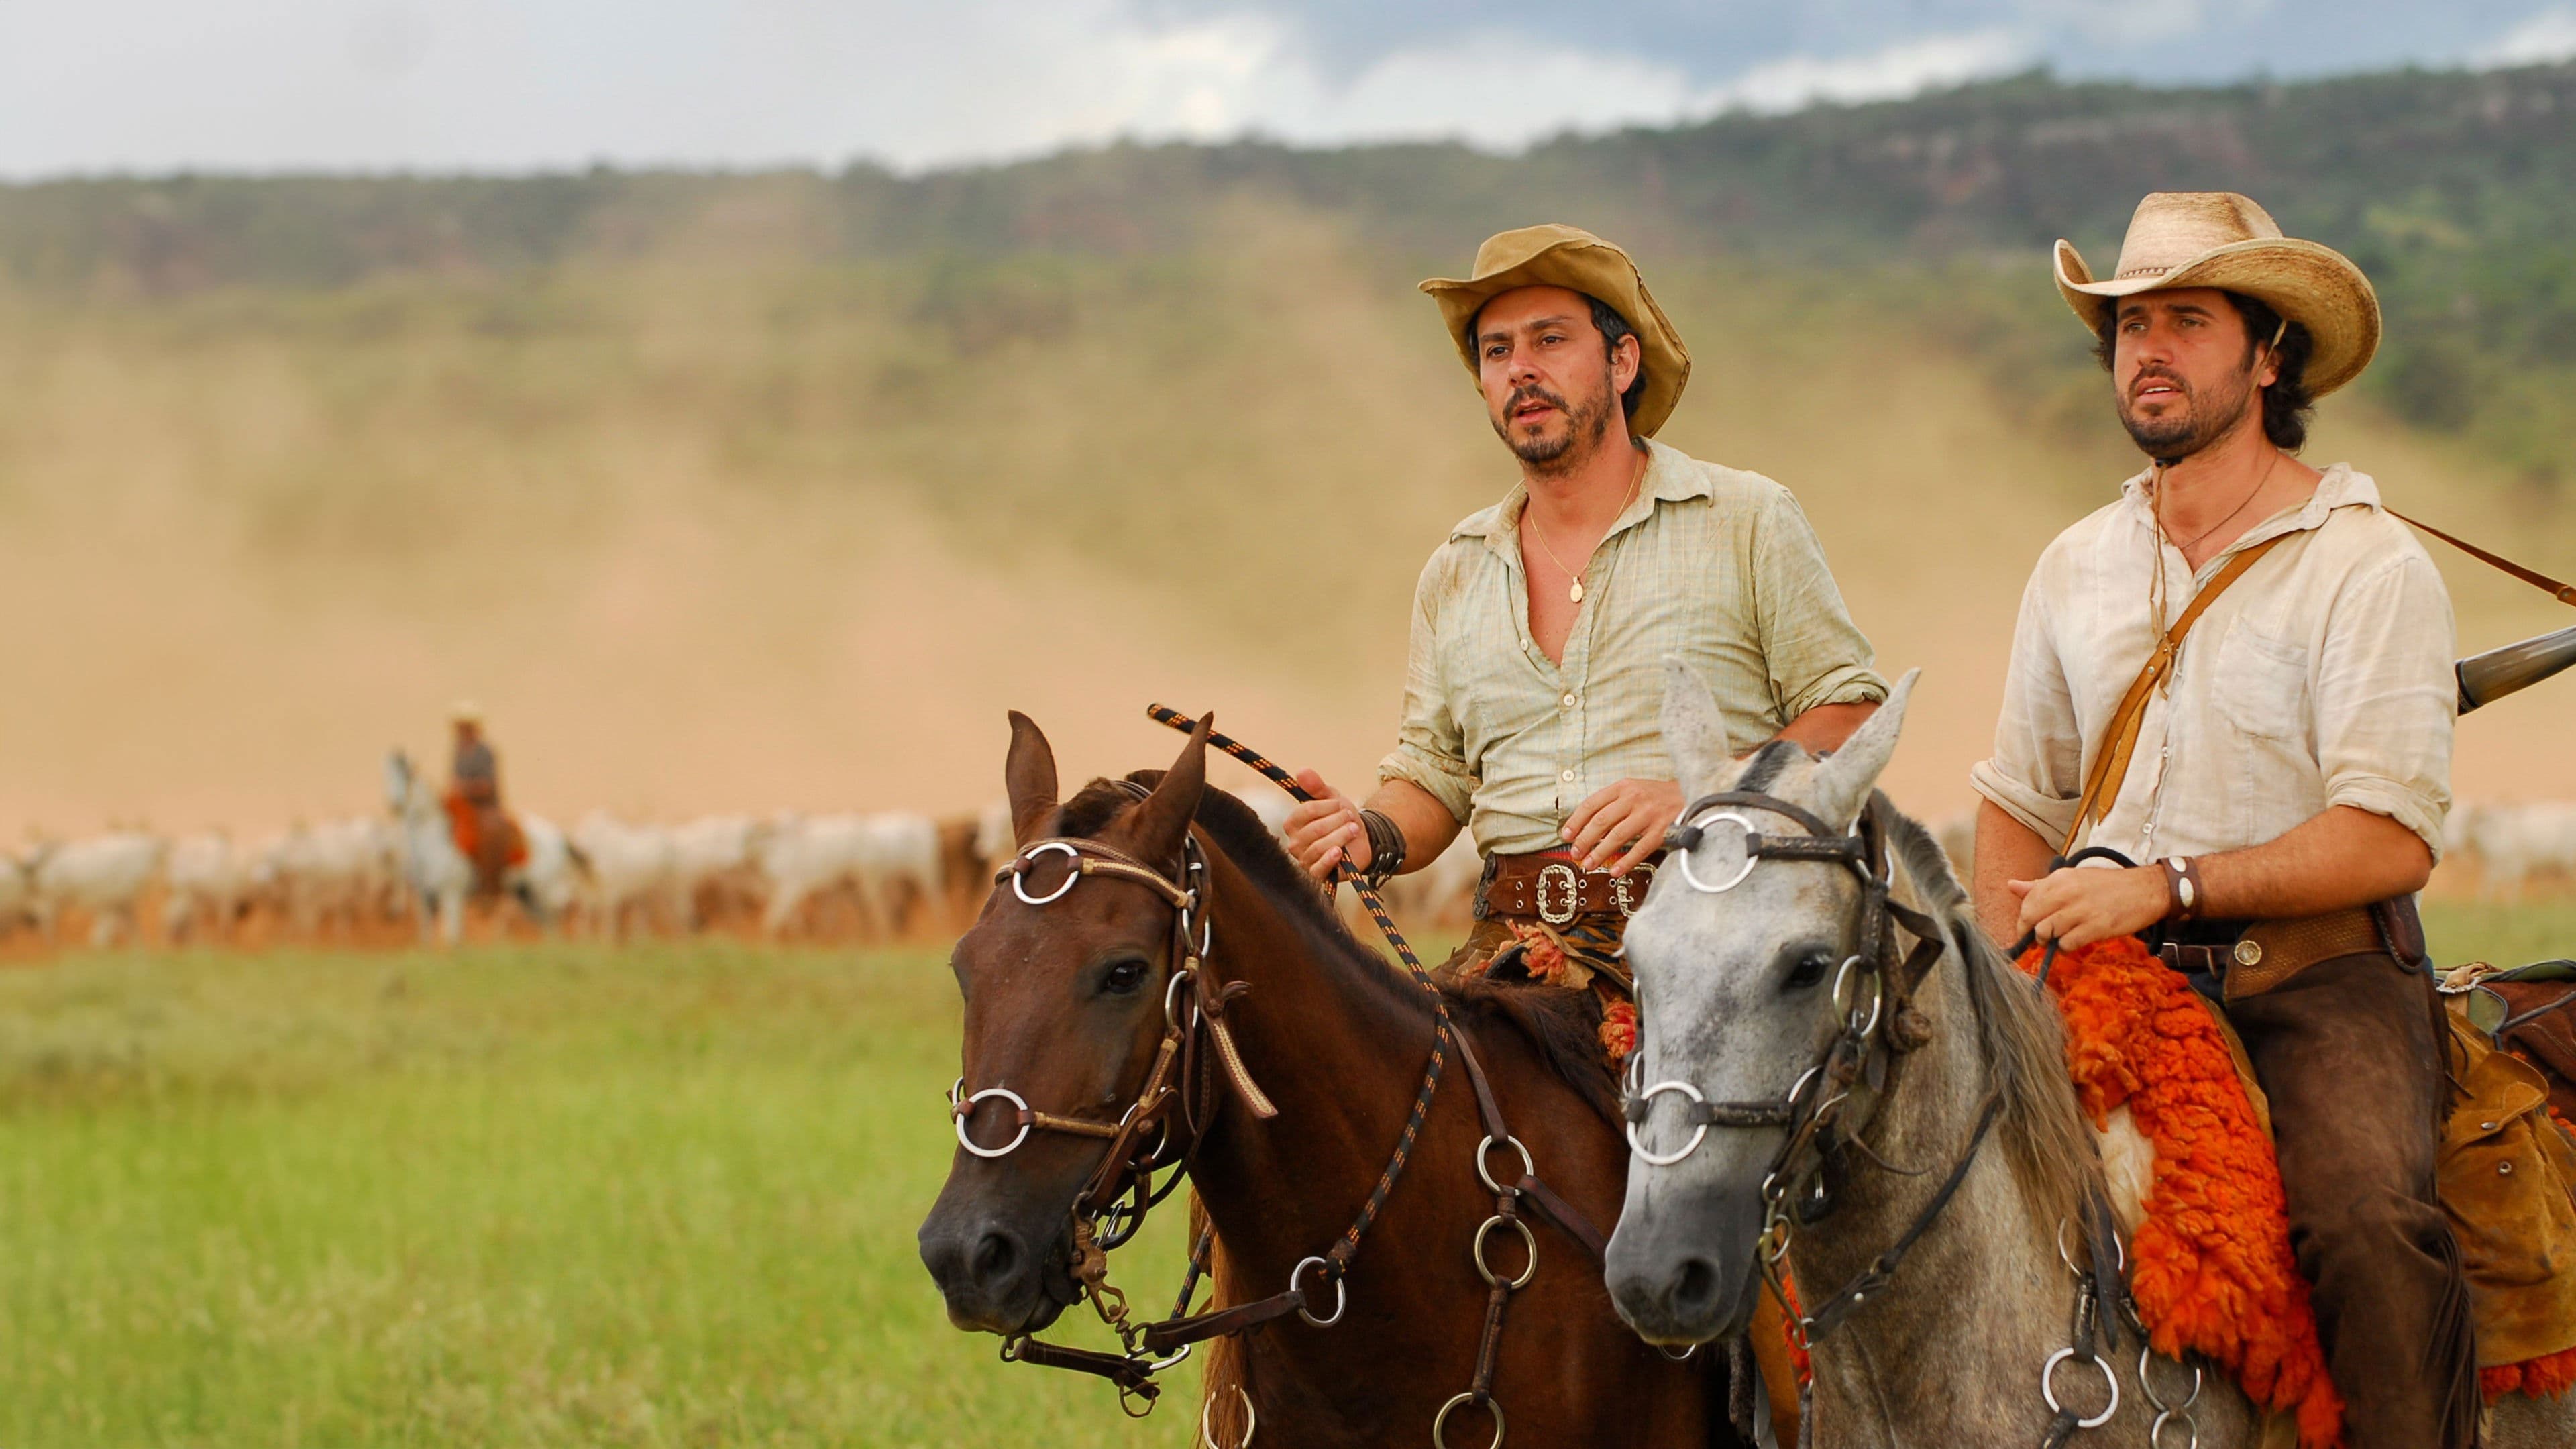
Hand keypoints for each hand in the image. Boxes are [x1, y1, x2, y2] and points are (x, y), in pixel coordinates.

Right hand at [1282, 770, 1367, 882]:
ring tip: (1354, 830)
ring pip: (1319, 847)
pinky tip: (1340, 851)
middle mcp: (1294, 843)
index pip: (1306, 811)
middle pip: (1315, 829)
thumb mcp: (1332, 799)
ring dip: (1341, 835)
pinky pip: (1318, 869)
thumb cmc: (1340, 818)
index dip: (1327, 806)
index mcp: (1293, 824)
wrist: (1360, 839)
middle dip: (1337, 821)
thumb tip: (1302, 771)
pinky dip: (1329, 859)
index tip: (1342, 804)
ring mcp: (1304, 861)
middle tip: (1351, 818)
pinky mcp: (1317, 875)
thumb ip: (1316, 786)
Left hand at [1564, 778, 1682, 876]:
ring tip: (1589, 864)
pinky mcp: (1662, 830)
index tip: (1566, 835)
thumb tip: (1586, 827)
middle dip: (1584, 840)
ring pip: (1617, 836)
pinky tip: (1615, 871)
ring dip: (1600, 853)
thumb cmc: (1657, 796)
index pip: (1592, 804)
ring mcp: (1648, 814)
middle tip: (1575, 853)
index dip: (1576, 821)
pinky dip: (1626, 862)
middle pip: (1601, 821)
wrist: (1692, 794)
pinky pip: (1640, 849)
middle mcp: (1634, 798)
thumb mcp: (1633, 790)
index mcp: (1623, 787)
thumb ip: (1612, 804)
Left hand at [2009, 865, 2168, 950]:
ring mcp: (2081, 910)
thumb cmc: (2108, 886)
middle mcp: (2067, 892)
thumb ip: (2040, 886)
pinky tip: (2073, 943)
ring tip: (2060, 939)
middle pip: (2031, 918)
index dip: (2023, 919)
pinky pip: (2066, 944)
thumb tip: (2011, 886)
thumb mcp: (2073, 878)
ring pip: (2046, 932)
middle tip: (2039, 938)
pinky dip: (2065, 948)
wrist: (2146, 890)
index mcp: (2060, 878)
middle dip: (2031, 932)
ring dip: (2049, 941)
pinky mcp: (2096, 927)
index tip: (2027, 928)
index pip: (2027, 901)